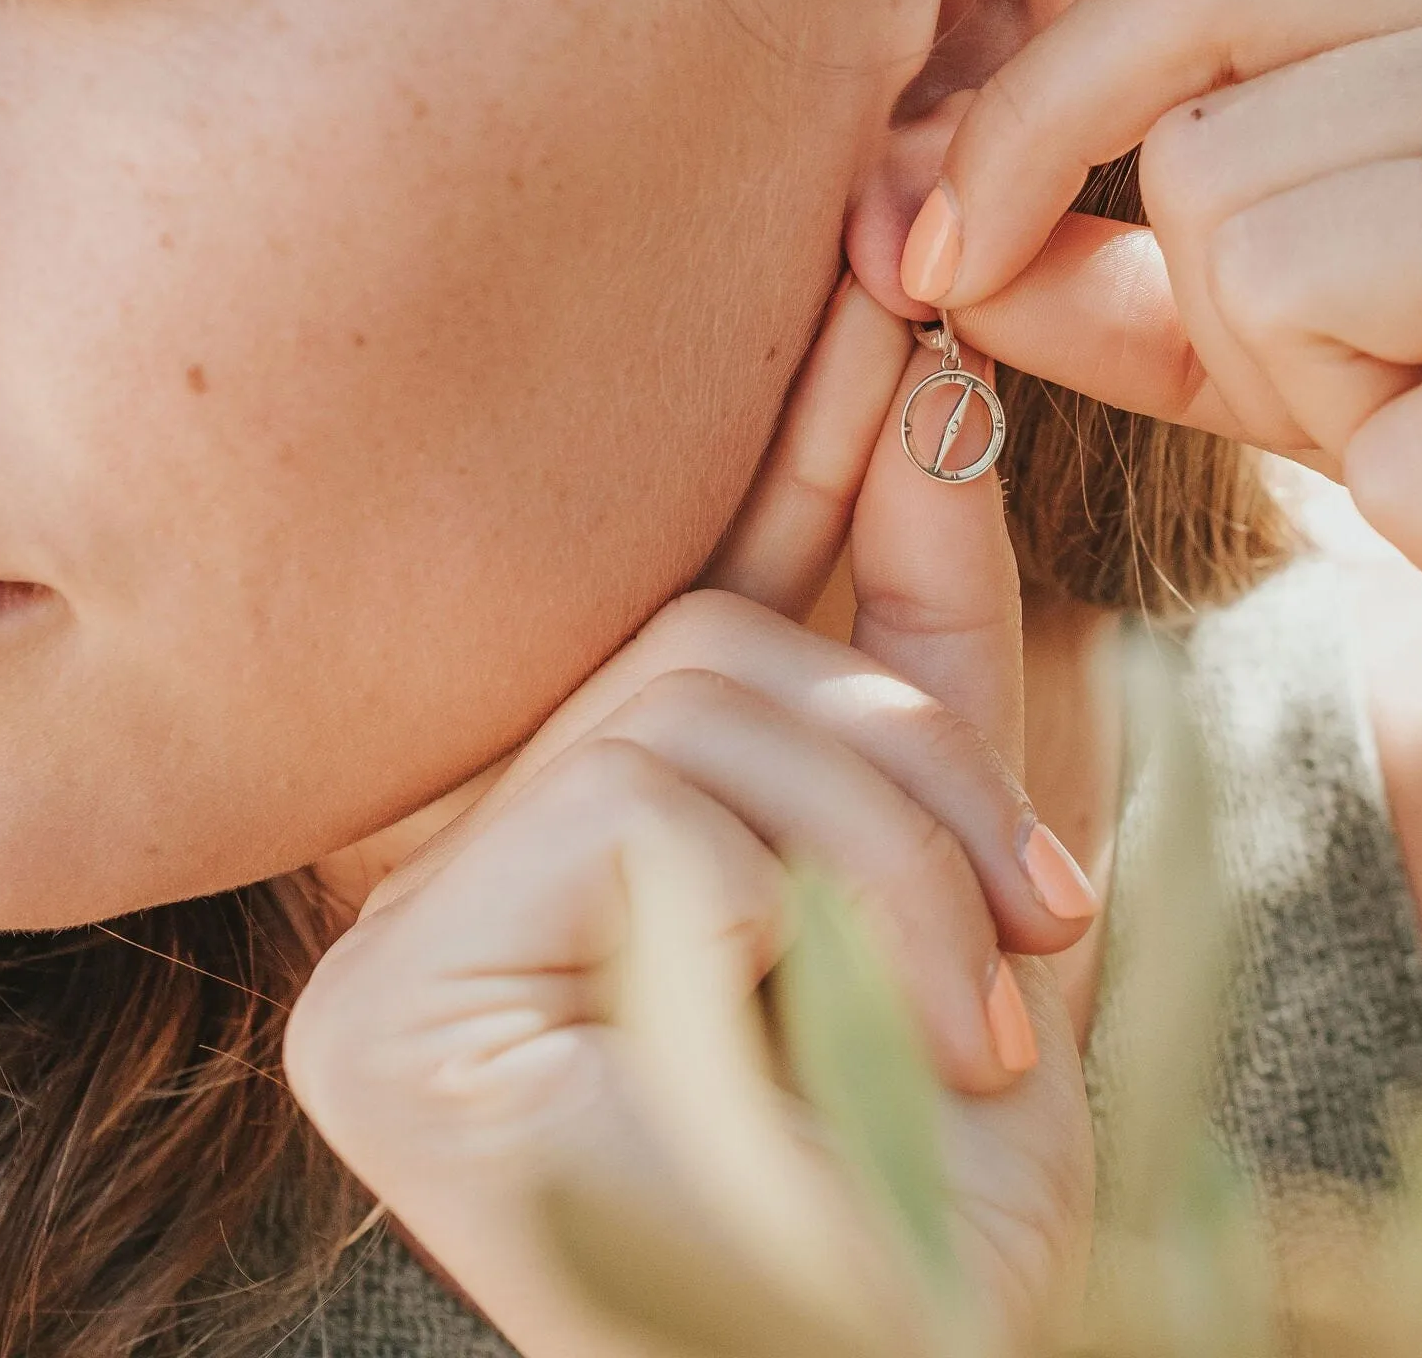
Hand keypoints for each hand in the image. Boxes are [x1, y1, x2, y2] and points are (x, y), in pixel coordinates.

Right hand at [284, 276, 1099, 1355]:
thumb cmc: (946, 1143)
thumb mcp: (965, 842)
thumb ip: (930, 624)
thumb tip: (934, 380)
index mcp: (590, 813)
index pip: (693, 583)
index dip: (798, 434)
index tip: (895, 279)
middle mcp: (463, 851)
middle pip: (698, 629)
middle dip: (907, 743)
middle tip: (1040, 906)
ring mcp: (405, 925)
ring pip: (683, 693)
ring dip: (888, 842)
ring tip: (978, 1014)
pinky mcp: (381, 1009)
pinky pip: (637, 804)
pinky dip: (799, 906)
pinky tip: (838, 1047)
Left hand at [909, 0, 1421, 899]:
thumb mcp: (1330, 360)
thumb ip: (1141, 289)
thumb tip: (922, 230)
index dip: (1033, 109)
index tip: (934, 246)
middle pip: (1212, 160)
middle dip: (1251, 338)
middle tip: (1411, 408)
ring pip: (1280, 278)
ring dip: (1344, 425)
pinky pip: (1405, 454)